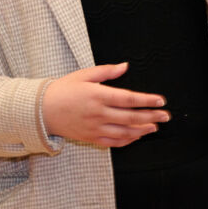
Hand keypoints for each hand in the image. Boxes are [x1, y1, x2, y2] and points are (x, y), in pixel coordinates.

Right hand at [42, 62, 169, 148]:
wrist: (41, 110)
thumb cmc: (63, 89)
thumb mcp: (84, 75)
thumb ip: (107, 71)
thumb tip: (125, 66)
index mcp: (98, 95)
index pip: (129, 99)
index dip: (147, 101)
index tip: (161, 101)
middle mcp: (98, 113)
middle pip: (131, 117)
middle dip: (151, 117)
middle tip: (166, 116)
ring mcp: (95, 128)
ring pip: (124, 133)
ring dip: (142, 130)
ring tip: (155, 127)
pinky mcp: (91, 138)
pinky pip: (113, 142)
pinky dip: (127, 140)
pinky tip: (136, 136)